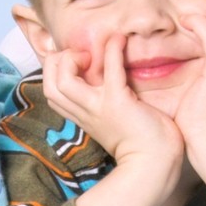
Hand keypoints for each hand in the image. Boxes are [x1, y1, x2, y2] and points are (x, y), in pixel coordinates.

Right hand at [41, 33, 184, 171]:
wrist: (156, 165)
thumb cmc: (142, 142)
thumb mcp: (113, 120)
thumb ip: (104, 103)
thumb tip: (107, 79)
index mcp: (83, 116)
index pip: (52, 92)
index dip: (56, 71)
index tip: (78, 62)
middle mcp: (85, 112)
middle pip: (49, 85)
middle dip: (57, 62)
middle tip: (81, 56)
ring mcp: (99, 108)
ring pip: (62, 81)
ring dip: (72, 58)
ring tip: (91, 53)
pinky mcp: (119, 102)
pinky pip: (109, 70)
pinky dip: (113, 50)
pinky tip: (120, 39)